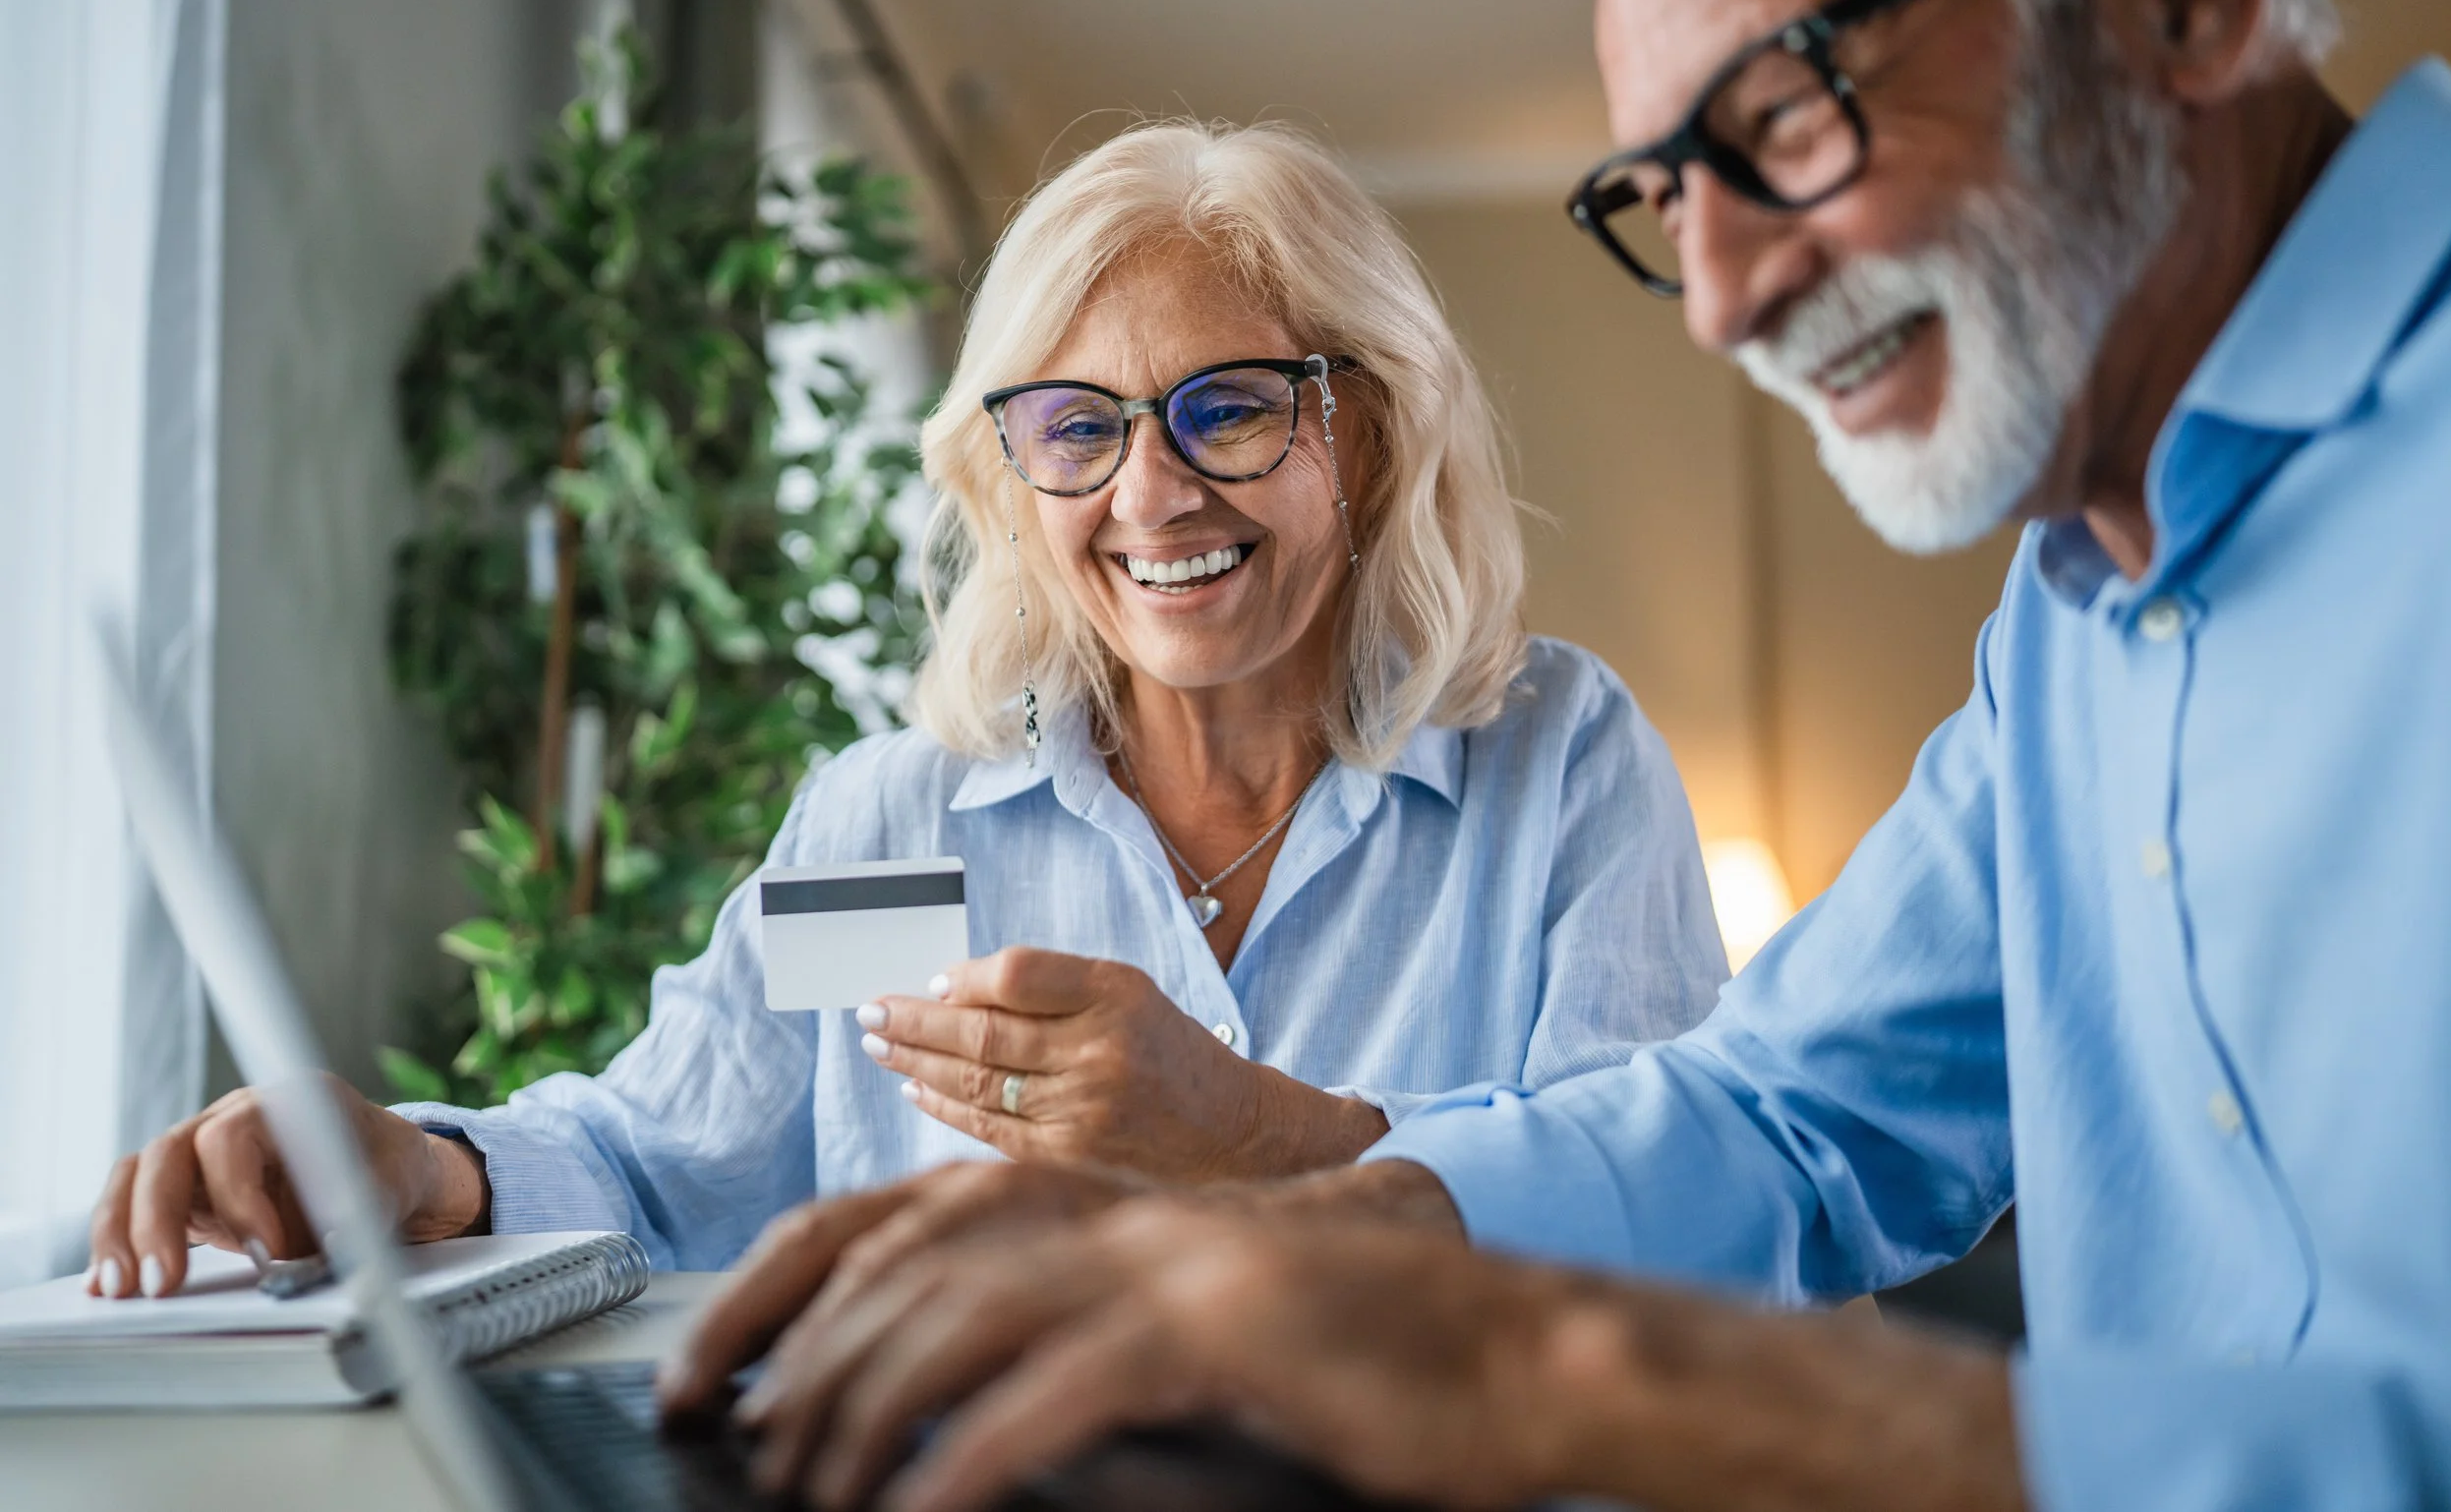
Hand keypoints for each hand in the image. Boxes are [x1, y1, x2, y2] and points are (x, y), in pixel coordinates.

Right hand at [85, 1076, 487, 1298]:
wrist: (383, 1169)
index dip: (238, 1195)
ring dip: (121, 1234)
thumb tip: (329, 1245)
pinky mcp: (186, 1187)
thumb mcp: (385, 1190)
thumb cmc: (383, 1172)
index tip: (262, 1251)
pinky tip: (106, 1285)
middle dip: (157, 1220)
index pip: (232, 1135)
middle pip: (169, 1153)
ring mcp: (202, 1149)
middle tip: (163, 1284)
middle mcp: (233, 1115)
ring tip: (119, 1292)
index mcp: (287, 1101)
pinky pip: (135, 1205)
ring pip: (138, 1177)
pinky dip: (119, 1242)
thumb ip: (356, 1213)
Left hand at [723, 1201, 1569, 1511]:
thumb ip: (1061, 1345)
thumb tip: (911, 1419)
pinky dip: (971, 1454)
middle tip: (739, 1444)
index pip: (887, 1219)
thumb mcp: (1178, 1340)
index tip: (703, 1374)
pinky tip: (919, 1510)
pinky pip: (1060, 1388)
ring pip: (962, 1310)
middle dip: (795, 1354)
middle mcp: (1115, 1210)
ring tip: (811, 1487)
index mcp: (1094, 1205)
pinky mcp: (1219, 1325)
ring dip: (865, 1404)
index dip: (775, 1290)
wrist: (1512, 1353)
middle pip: (901, 1259)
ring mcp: (1167, 1258)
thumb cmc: (1345, 1364)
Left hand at [856, 946, 1385, 1180]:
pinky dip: (943, 1109)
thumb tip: (950, 989)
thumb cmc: (1168, 1053)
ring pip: (975, 1084)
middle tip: (871, 1010)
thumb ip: (1052, 985)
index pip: (1016, 974)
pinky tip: (916, 1090)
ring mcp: (1084, 1112)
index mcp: (1118, 994)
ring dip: (915, 1063)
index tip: (930, 979)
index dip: (962, 977)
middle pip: (982, 1033)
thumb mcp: (1128, 993)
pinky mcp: (1070, 1160)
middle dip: (913, 1021)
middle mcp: (1101, 1052)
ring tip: (879, 1044)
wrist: (1234, 1135)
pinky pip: (987, 1130)